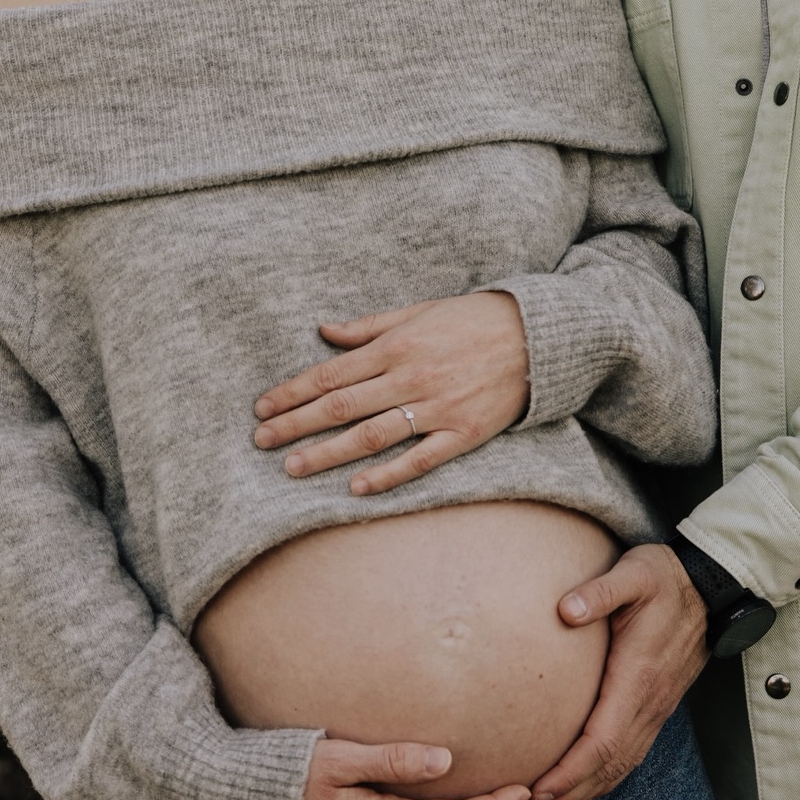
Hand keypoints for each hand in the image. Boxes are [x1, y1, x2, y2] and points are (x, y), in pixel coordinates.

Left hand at [252, 293, 529, 496]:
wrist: (538, 337)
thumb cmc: (473, 319)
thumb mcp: (420, 311)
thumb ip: (369, 326)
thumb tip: (324, 330)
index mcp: (397, 345)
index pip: (331, 373)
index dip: (293, 392)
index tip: (263, 409)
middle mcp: (411, 377)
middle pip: (341, 407)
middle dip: (296, 425)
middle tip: (261, 442)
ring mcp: (437, 408)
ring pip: (371, 436)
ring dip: (327, 454)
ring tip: (293, 468)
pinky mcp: (462, 433)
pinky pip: (418, 460)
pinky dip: (387, 475)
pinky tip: (356, 488)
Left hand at [524, 543, 707, 799]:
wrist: (709, 587)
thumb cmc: (664, 577)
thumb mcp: (634, 572)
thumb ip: (601, 590)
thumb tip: (565, 610)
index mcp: (639, 677)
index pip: (603, 741)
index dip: (570, 772)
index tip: (537, 791)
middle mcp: (649, 703)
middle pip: (608, 767)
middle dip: (568, 797)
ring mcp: (655, 710)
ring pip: (619, 768)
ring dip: (582, 795)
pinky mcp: (655, 708)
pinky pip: (627, 755)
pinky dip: (600, 780)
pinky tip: (577, 788)